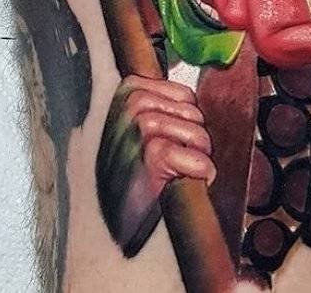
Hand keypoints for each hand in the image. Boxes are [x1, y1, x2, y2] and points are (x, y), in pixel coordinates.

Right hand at [120, 74, 215, 197]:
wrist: (110, 220)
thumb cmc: (128, 172)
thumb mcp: (135, 124)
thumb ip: (158, 102)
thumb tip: (188, 96)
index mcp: (128, 90)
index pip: (184, 95)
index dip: (186, 121)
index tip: (171, 140)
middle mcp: (131, 105)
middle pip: (193, 113)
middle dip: (195, 138)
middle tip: (177, 160)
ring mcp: (140, 128)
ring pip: (198, 134)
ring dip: (199, 156)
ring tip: (176, 170)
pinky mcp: (153, 156)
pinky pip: (198, 159)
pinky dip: (200, 173)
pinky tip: (185, 181)